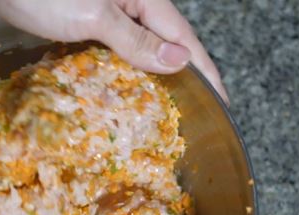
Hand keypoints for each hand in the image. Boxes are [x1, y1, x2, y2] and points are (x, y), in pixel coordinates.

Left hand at [0, 0, 228, 102]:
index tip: (222, 104)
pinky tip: (117, 98)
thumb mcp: (92, 15)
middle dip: (180, 80)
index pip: (185, 39)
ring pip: (135, 53)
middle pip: (163, 46)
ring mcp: (101, 15)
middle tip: (192, 118)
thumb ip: (134, 40)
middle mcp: (126, 5)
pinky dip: (117, 77)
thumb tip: (179, 62)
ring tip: (161, 116)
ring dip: (148, 82)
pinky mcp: (76, 25)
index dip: (206, 72)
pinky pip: (107, 54)